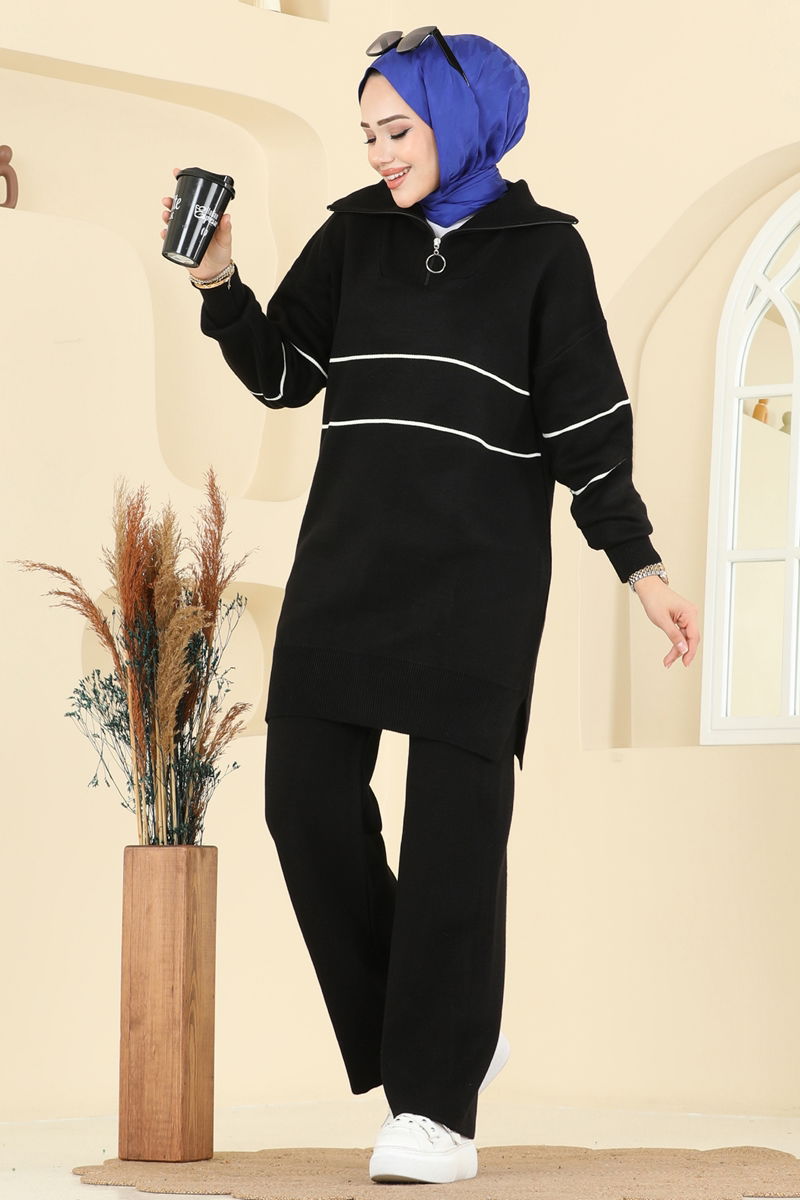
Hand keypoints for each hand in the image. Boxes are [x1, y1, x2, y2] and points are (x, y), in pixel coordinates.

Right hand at [160, 166, 232, 280]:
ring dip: (167, 215)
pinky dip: (166, 234)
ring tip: (165, 215)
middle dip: (171, 202)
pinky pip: (170, 238)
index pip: (194, 198)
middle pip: (180, 208)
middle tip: (167, 200)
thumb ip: (225, 230)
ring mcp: (185, 234)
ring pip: (173, 221)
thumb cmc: (222, 254)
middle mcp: (193, 223)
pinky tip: (164, 232)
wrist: (215, 274)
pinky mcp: (180, 246)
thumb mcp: (225, 241)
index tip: (176, 172)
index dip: (185, 184)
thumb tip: (227, 216)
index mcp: (204, 217)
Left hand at [632, 576, 699, 667]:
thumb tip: (683, 648)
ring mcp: (687, 617)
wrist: (649, 588)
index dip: (690, 651)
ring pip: (685, 638)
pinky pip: (681, 634)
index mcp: (689, 613)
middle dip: (681, 652)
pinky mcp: (681, 619)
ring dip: (677, 650)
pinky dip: (675, 642)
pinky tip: (671, 653)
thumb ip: (673, 635)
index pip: (694, 636)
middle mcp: (691, 615)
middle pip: (690, 639)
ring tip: (667, 661)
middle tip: (669, 663)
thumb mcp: (662, 620)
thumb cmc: (654, 599)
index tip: (685, 663)